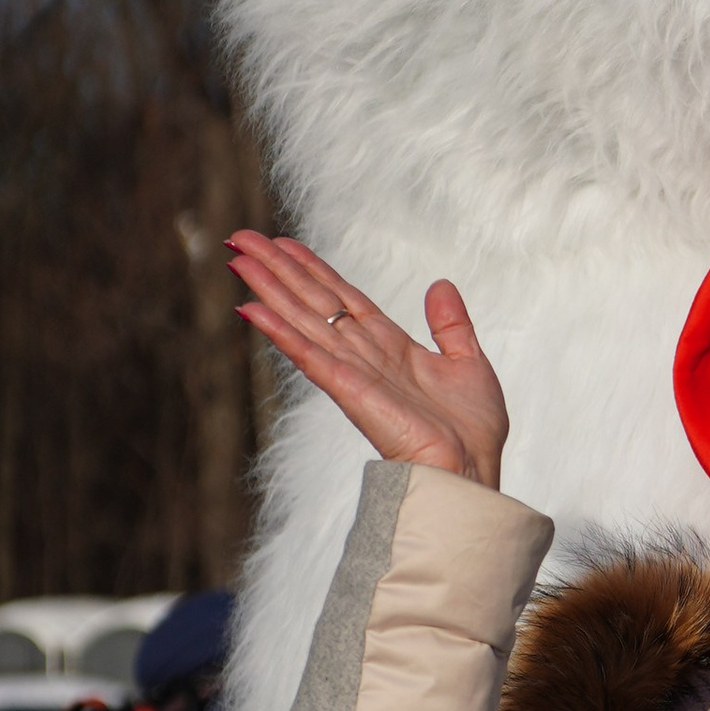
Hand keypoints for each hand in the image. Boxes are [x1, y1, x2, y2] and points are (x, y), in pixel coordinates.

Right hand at [228, 231, 507, 488]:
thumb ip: (452, 326)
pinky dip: (280, 332)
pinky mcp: (349, 392)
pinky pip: (309, 356)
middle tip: (240, 238)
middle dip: (278, 270)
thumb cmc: (472, 434)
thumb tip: (441, 285)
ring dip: (269, 289)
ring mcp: (353, 373)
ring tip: (237, 259)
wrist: (472, 472)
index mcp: (390, 347)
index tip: (282, 244)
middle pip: (313, 302)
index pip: (342, 298)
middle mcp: (364, 356)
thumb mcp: (469, 364)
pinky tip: (251, 309)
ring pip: (303, 321)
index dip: (312, 269)